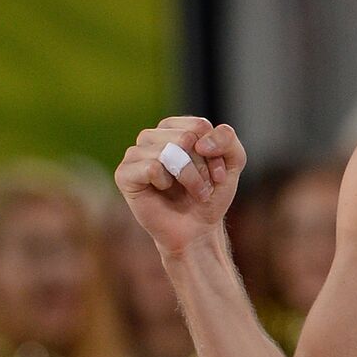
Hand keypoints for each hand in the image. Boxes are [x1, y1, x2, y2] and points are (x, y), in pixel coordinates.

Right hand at [114, 116, 244, 255]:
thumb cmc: (211, 194)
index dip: (215, 152)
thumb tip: (198, 141)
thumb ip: (227, 138)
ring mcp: (135, 154)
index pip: (200, 126)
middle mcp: (152, 136)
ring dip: (189, 178)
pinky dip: (166, 182)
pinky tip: (164, 190)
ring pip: (169, 151)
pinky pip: (151, 167)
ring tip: (192, 192)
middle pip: (186, 138)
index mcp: (174, 127)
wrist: (198, 229)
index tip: (217, 173)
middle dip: (202, 167)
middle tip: (204, 186)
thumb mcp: (233, 161)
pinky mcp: (124, 174)